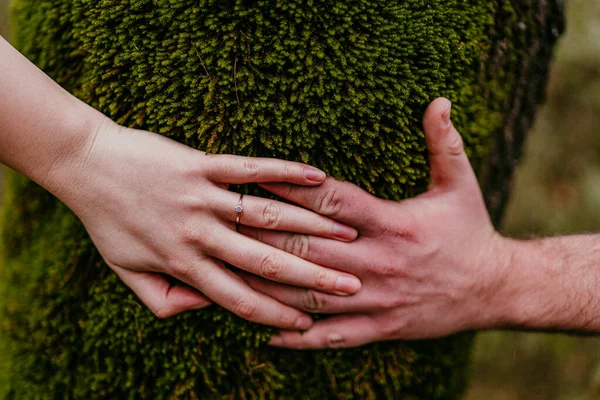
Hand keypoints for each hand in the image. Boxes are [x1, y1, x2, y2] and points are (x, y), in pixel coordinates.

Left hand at [49, 120, 361, 327]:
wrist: (86, 166)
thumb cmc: (108, 221)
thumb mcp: (127, 271)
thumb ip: (164, 298)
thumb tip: (201, 307)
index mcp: (184, 265)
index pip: (239, 298)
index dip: (276, 313)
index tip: (310, 321)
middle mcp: (199, 235)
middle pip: (265, 262)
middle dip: (311, 278)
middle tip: (351, 286)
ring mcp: (202, 198)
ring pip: (266, 216)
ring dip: (310, 227)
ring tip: (349, 237)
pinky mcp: (202, 165)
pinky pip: (249, 170)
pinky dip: (284, 173)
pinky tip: (316, 177)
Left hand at [239, 98, 509, 347]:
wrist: (496, 288)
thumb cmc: (471, 231)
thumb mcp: (460, 184)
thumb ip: (444, 143)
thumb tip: (439, 100)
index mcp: (395, 223)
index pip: (333, 202)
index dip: (292, 188)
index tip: (256, 177)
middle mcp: (382, 262)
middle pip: (310, 248)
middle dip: (266, 235)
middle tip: (228, 224)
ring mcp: (380, 299)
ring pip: (314, 296)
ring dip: (271, 286)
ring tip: (232, 277)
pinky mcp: (384, 328)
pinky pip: (335, 336)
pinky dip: (301, 338)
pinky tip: (268, 333)